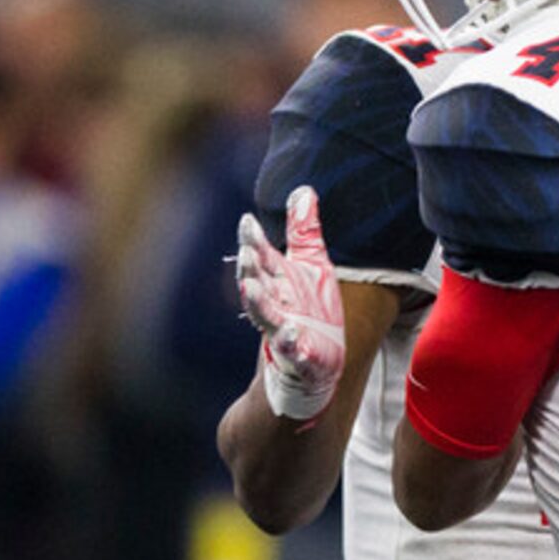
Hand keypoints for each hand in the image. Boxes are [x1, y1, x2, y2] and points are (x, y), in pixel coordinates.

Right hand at [237, 186, 346, 420]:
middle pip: (259, 286)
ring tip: (251, 289)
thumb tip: (303, 190)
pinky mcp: (302, 360)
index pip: (262, 260)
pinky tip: (292, 335)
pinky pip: (295, 353)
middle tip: (247, 253)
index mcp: (277, 285)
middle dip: (251, 270)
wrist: (311, 369)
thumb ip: (304, 231)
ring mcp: (285, 335)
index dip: (253, 242)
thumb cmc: (309, 312)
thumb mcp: (311, 267)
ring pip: (268, 319)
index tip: (247, 222)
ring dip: (259, 305)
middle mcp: (276, 308)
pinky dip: (292, 345)